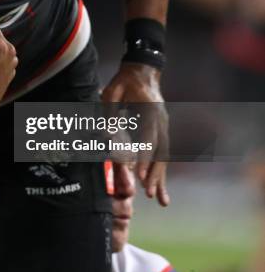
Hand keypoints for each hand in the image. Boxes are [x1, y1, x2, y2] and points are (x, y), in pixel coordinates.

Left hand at [102, 62, 169, 206]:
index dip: (143, 158)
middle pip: (161, 151)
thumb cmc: (124, 82)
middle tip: (148, 193)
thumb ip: (109, 113)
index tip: (138, 175)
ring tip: (159, 200)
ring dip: (160, 178)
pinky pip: (163, 155)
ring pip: (165, 157)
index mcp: (149, 111)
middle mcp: (161, 121)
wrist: (143, 71)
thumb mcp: (112, 92)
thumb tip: (106, 135)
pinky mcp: (162, 132)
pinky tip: (162, 192)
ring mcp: (164, 127)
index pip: (148, 138)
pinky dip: (161, 173)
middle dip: (154, 174)